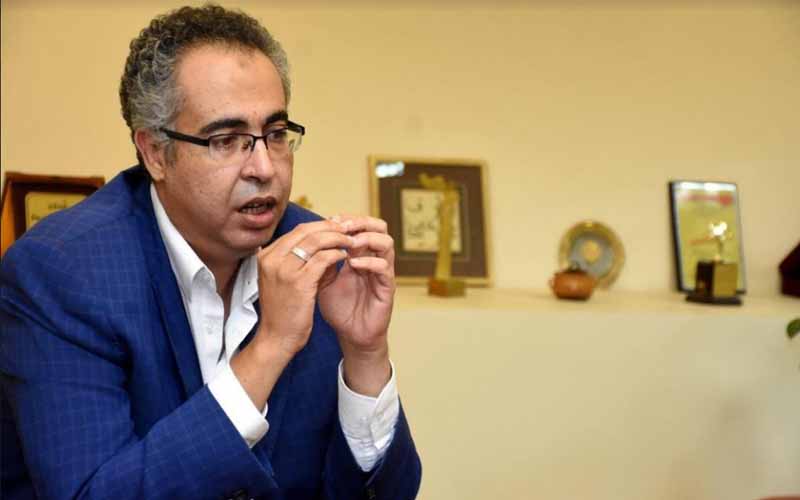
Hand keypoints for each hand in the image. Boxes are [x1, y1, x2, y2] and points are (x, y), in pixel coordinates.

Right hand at [253, 220, 351, 357]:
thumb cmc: (282, 311)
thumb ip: (295, 260)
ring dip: (337, 239)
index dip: (320, 225)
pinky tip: (345, 257)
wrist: (276, 338)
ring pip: (316, 241)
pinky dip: (337, 254)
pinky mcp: (299, 282)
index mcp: (266, 256)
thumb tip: (320, 241)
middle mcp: (272, 259)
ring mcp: (284, 269)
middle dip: (331, 227)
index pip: (297, 230)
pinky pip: (323, 259)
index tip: (337, 226)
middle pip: (306, 231)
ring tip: (351, 241)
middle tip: (348, 228)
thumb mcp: (282, 280)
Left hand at [318, 216, 394, 394]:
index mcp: (360, 254)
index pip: (360, 226)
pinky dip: (369, 261)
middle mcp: (374, 259)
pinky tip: (353, 264)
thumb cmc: (338, 308)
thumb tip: (303, 241)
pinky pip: (384, 267)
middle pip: (378, 227)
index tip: (330, 218)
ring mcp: (382, 272)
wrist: (350, 334)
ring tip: (349, 242)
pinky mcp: (387, 288)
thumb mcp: (323, 280)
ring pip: (386, 242)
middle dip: (360, 222)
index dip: (347, 219)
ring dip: (366, 238)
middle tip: (342, 224)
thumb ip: (318, 262)